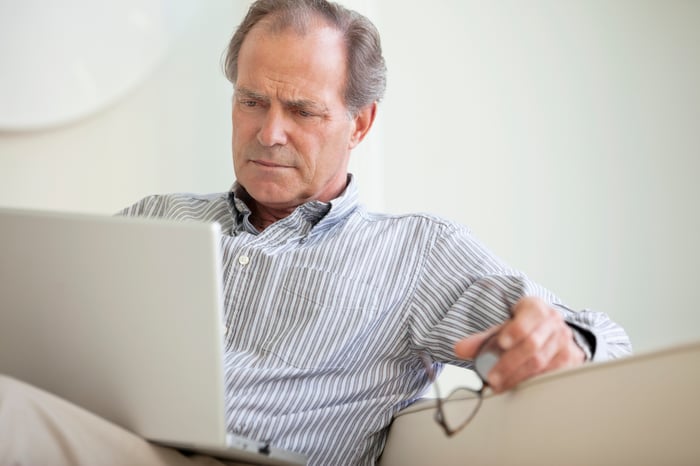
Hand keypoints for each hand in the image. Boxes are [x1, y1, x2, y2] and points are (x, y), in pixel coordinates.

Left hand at [454, 296, 584, 392]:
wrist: (552, 331)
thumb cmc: (524, 327)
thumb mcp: (504, 327)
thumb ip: (482, 338)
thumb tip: (460, 349)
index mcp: (536, 308)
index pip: (528, 317)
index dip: (515, 330)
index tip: (501, 342)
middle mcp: (553, 323)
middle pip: (532, 344)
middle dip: (510, 363)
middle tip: (492, 377)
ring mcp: (564, 342)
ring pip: (541, 362)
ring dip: (517, 376)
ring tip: (499, 385)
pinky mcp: (570, 360)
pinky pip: (550, 374)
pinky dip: (531, 382)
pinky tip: (517, 387)